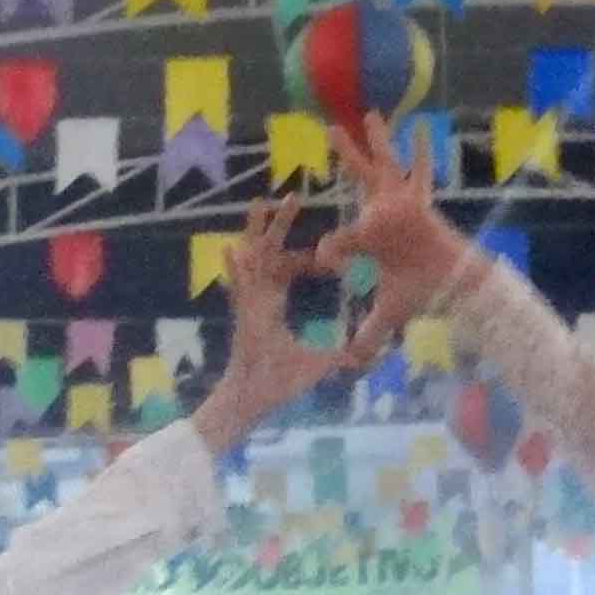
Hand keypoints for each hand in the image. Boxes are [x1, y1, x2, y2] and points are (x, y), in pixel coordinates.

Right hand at [190, 194, 344, 452]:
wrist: (254, 399)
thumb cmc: (280, 383)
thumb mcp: (318, 364)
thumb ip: (337, 357)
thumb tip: (364, 359)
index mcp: (274, 304)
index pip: (290, 270)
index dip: (305, 257)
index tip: (321, 247)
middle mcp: (259, 297)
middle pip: (270, 251)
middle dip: (280, 225)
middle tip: (292, 196)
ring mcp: (248, 305)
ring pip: (252, 257)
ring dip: (255, 231)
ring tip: (260, 202)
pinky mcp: (242, 318)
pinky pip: (237, 288)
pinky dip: (233, 270)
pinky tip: (230, 248)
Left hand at [326, 117, 472, 366]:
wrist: (451, 287)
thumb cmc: (422, 294)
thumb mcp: (387, 314)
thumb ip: (367, 334)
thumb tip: (351, 364)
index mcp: (371, 237)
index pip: (340, 237)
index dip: (330, 251)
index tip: (319, 259)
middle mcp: (383, 214)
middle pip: (359, 179)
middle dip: (346, 156)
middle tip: (330, 130)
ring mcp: (399, 205)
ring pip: (382, 167)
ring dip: (376, 141)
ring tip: (367, 114)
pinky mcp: (415, 205)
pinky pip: (417, 174)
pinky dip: (420, 153)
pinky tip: (421, 125)